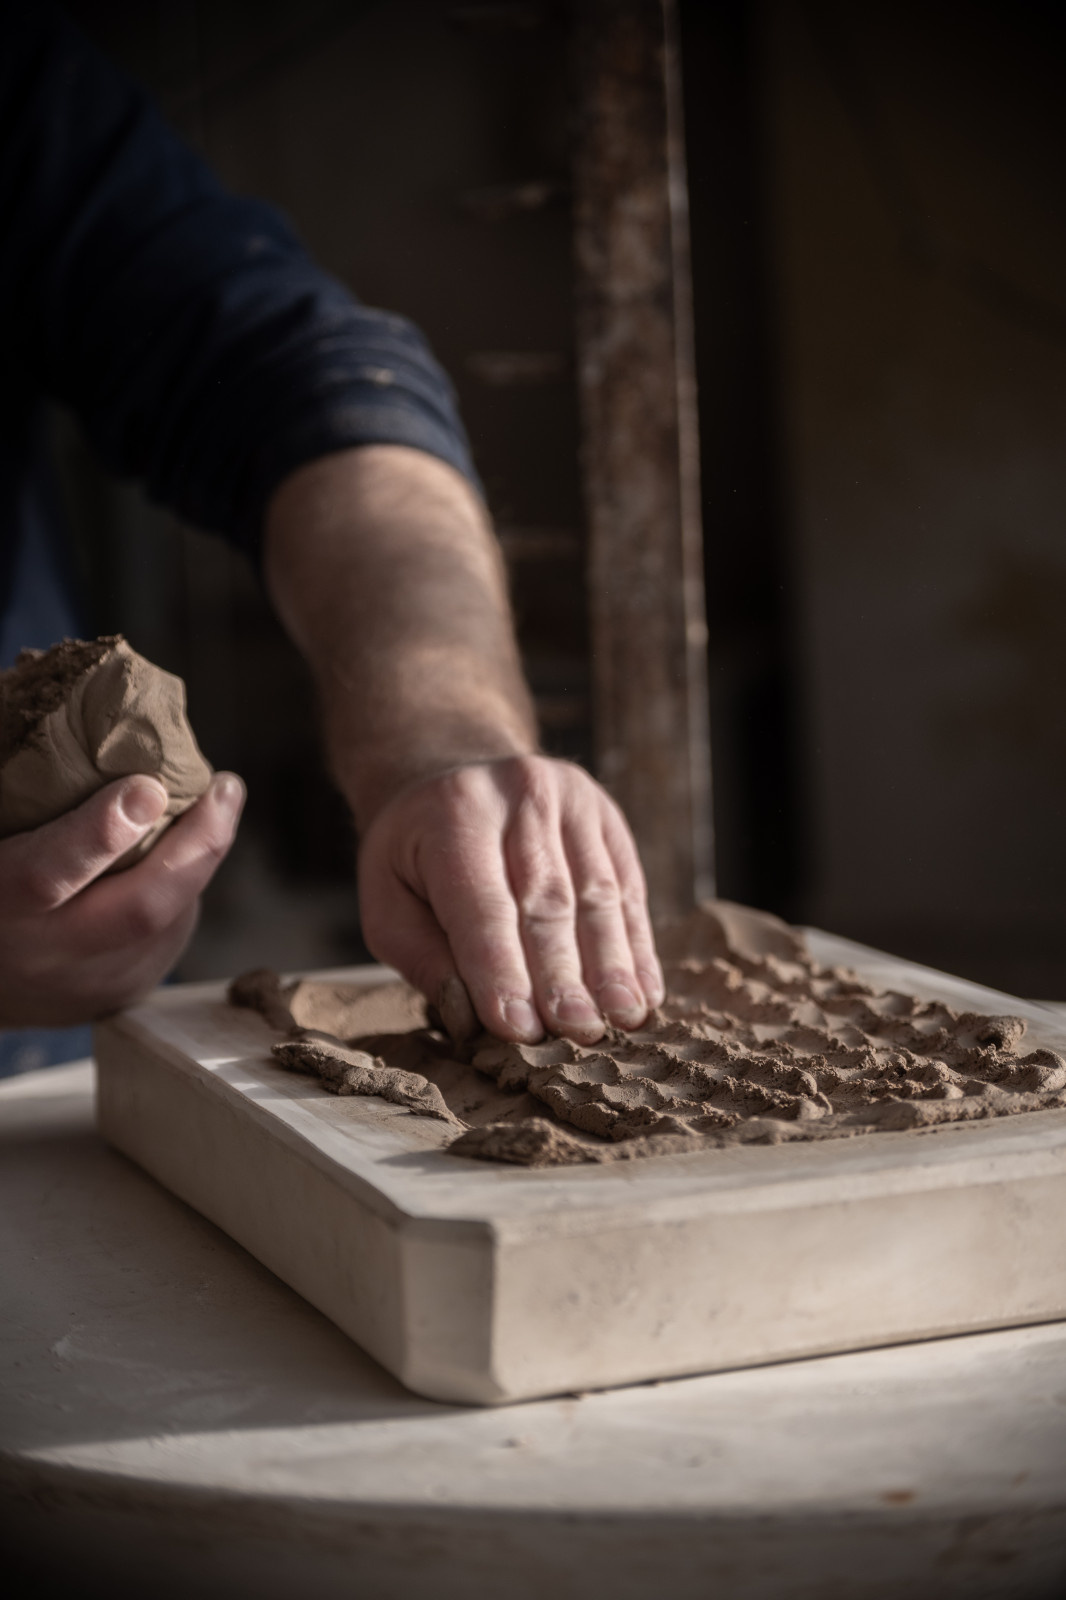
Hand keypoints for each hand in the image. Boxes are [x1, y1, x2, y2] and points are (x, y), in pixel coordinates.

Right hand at [0, 771, 243, 1026]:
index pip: (46, 875)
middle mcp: (44, 954)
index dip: (101, 832)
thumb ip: (36, 799)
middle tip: (226, 789)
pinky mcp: (125, 991)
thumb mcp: (0, 830)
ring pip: (170, 918)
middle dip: (197, 846)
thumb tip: (86, 731)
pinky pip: (172, 931)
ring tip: (208, 809)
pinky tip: (180, 857)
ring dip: (197, 860)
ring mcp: (89, 984)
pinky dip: (183, 887)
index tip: (148, 786)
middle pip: (140, 910)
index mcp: (0, 901)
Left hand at [357, 754, 663, 1044]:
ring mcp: (571, 798)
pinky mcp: (606, 814)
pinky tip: (642, 991)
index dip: (502, 971)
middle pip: (548, 901)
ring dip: (612, 963)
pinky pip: (627, 886)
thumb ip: (423, 957)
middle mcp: (519, 794)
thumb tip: (474, 1019)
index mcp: (455, 814)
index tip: (521, 1029)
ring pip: (598, 894)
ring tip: (621, 1017)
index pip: (483, 906)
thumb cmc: (416, 856)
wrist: (453, 774)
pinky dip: (636, 944)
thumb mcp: (387, 901)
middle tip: (578, 1032)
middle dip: (564, 975)